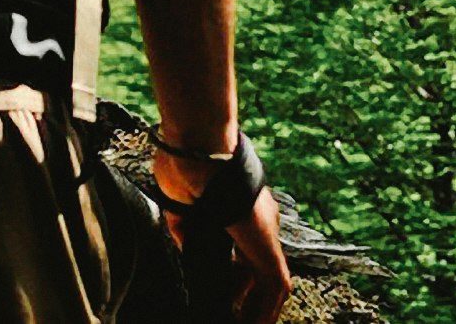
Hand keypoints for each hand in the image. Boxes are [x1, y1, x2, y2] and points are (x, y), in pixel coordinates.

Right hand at [151, 145, 292, 323]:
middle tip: (233, 317)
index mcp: (240, 211)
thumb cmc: (185, 163)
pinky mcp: (266, 244)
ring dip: (259, 309)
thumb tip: (188, 247)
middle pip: (259, 271)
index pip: (245, 254)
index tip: (225, 297)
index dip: (237, 280)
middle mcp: (258, 223)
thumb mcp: (180, 204)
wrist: (196, 148)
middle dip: (248, 298)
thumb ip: (185, 228)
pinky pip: (275, 287)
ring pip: (272, 284)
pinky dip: (265, 310)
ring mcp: (264, 233)